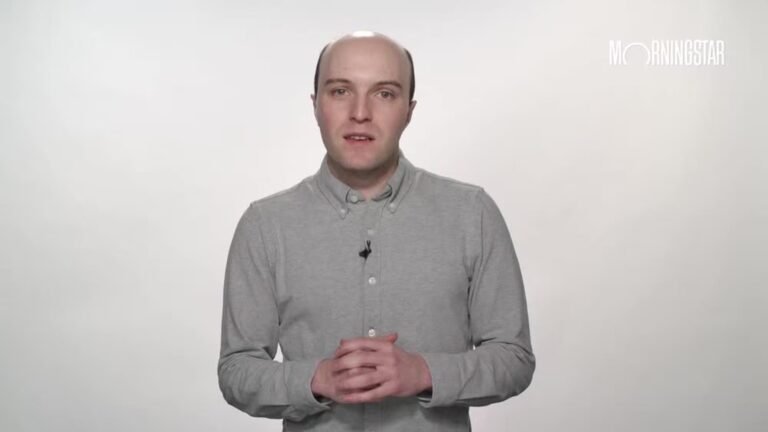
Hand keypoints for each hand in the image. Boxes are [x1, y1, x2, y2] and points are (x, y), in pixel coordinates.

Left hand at [312, 332, 432, 403]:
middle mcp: (388, 358)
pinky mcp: (392, 388)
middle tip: (333, 369)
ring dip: (349, 382)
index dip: (345, 348)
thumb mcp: (387, 347)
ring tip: (337, 385)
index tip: (336, 353)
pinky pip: (372, 393)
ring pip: (365, 378)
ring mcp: (390, 373)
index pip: (361, 343)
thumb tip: (344, 342)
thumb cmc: (400, 359)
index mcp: (385, 346)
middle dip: (343, 364)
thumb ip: (367, 344)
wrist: (421, 372)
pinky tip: (349, 398)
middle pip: (360, 359)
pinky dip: (359, 396)